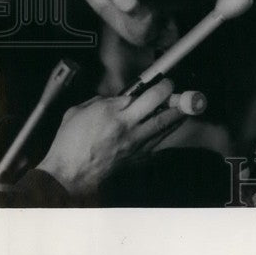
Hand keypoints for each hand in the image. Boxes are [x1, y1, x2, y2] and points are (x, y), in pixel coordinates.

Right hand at [36, 78, 184, 196]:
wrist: (68, 174)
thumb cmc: (68, 144)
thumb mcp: (78, 111)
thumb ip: (100, 101)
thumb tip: (117, 98)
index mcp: (112, 111)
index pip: (143, 92)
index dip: (156, 84)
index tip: (163, 80)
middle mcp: (127, 126)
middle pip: (159, 105)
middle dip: (173, 93)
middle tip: (177, 89)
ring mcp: (135, 142)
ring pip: (164, 124)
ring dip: (178, 113)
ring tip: (187, 105)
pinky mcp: (138, 157)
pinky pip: (159, 142)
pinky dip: (167, 132)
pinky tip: (173, 126)